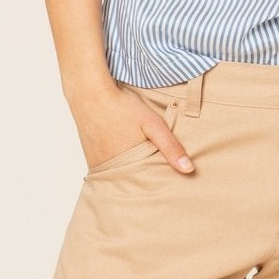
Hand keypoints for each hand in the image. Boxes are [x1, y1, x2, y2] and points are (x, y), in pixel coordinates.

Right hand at [76, 83, 194, 173]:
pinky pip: (108, 170)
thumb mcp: (152, 124)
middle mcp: (112, 171)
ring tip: (138, 161)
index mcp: (129, 166)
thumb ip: (170, 147)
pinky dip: (117, 167)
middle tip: (153, 167)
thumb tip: (188, 170)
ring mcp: (98, 166)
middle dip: (144, 178)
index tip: (167, 178)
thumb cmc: (122, 107)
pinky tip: (123, 154)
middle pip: (134, 181)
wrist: (89, 94)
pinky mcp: (91, 159)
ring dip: (130, 172)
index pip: (148, 184)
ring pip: (120, 176)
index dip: (159, 181)